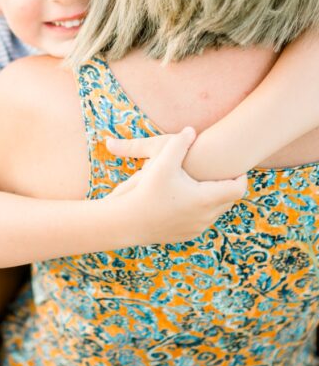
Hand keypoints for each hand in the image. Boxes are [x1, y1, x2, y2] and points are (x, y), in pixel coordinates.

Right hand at [103, 127, 247, 244]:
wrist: (126, 223)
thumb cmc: (144, 191)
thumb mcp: (161, 163)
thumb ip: (178, 144)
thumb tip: (191, 129)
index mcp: (206, 199)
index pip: (238, 188)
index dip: (240, 176)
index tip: (235, 167)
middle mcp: (206, 216)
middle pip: (228, 200)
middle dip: (225, 186)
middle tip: (220, 172)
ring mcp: (197, 228)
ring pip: (214, 211)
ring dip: (211, 198)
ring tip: (201, 183)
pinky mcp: (186, 235)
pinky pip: (200, 221)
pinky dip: (198, 210)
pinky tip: (185, 198)